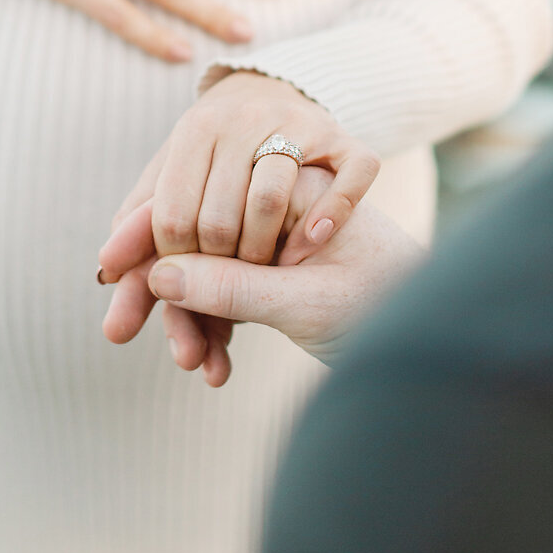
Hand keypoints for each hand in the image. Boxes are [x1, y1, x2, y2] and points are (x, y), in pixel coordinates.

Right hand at [99, 169, 423, 377]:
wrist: (445, 339)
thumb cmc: (390, 306)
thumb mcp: (306, 303)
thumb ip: (233, 288)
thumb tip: (159, 278)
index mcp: (289, 186)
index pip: (202, 199)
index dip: (148, 236)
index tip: (107, 269)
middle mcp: (279, 205)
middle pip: (195, 235)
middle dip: (160, 288)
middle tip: (116, 331)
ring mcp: (279, 238)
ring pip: (208, 269)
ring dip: (191, 317)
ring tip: (194, 366)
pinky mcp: (281, 271)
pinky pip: (229, 291)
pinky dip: (217, 325)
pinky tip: (215, 365)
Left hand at [111, 71, 381, 266]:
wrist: (276, 91)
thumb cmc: (214, 154)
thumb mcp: (173, 177)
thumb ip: (138, 227)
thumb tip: (104, 275)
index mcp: (193, 128)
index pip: (169, 219)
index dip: (173, 264)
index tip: (186, 278)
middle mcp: (242, 119)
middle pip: (217, 219)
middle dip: (218, 268)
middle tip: (225, 283)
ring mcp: (298, 125)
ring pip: (269, 201)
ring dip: (263, 252)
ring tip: (263, 270)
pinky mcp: (345, 141)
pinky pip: (345, 180)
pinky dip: (330, 215)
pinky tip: (312, 242)